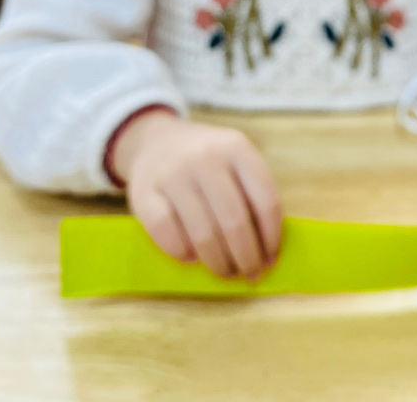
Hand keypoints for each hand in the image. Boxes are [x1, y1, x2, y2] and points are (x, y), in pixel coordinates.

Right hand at [112, 110, 282, 280]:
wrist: (155, 141)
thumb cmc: (206, 161)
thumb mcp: (235, 159)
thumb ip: (253, 193)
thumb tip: (266, 250)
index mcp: (236, 148)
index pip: (266, 200)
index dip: (272, 237)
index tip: (270, 259)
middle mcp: (206, 157)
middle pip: (234, 221)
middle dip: (246, 257)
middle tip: (249, 274)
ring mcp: (173, 173)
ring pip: (202, 233)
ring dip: (218, 263)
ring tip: (225, 271)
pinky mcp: (144, 192)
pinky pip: (166, 233)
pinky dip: (182, 253)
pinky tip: (192, 258)